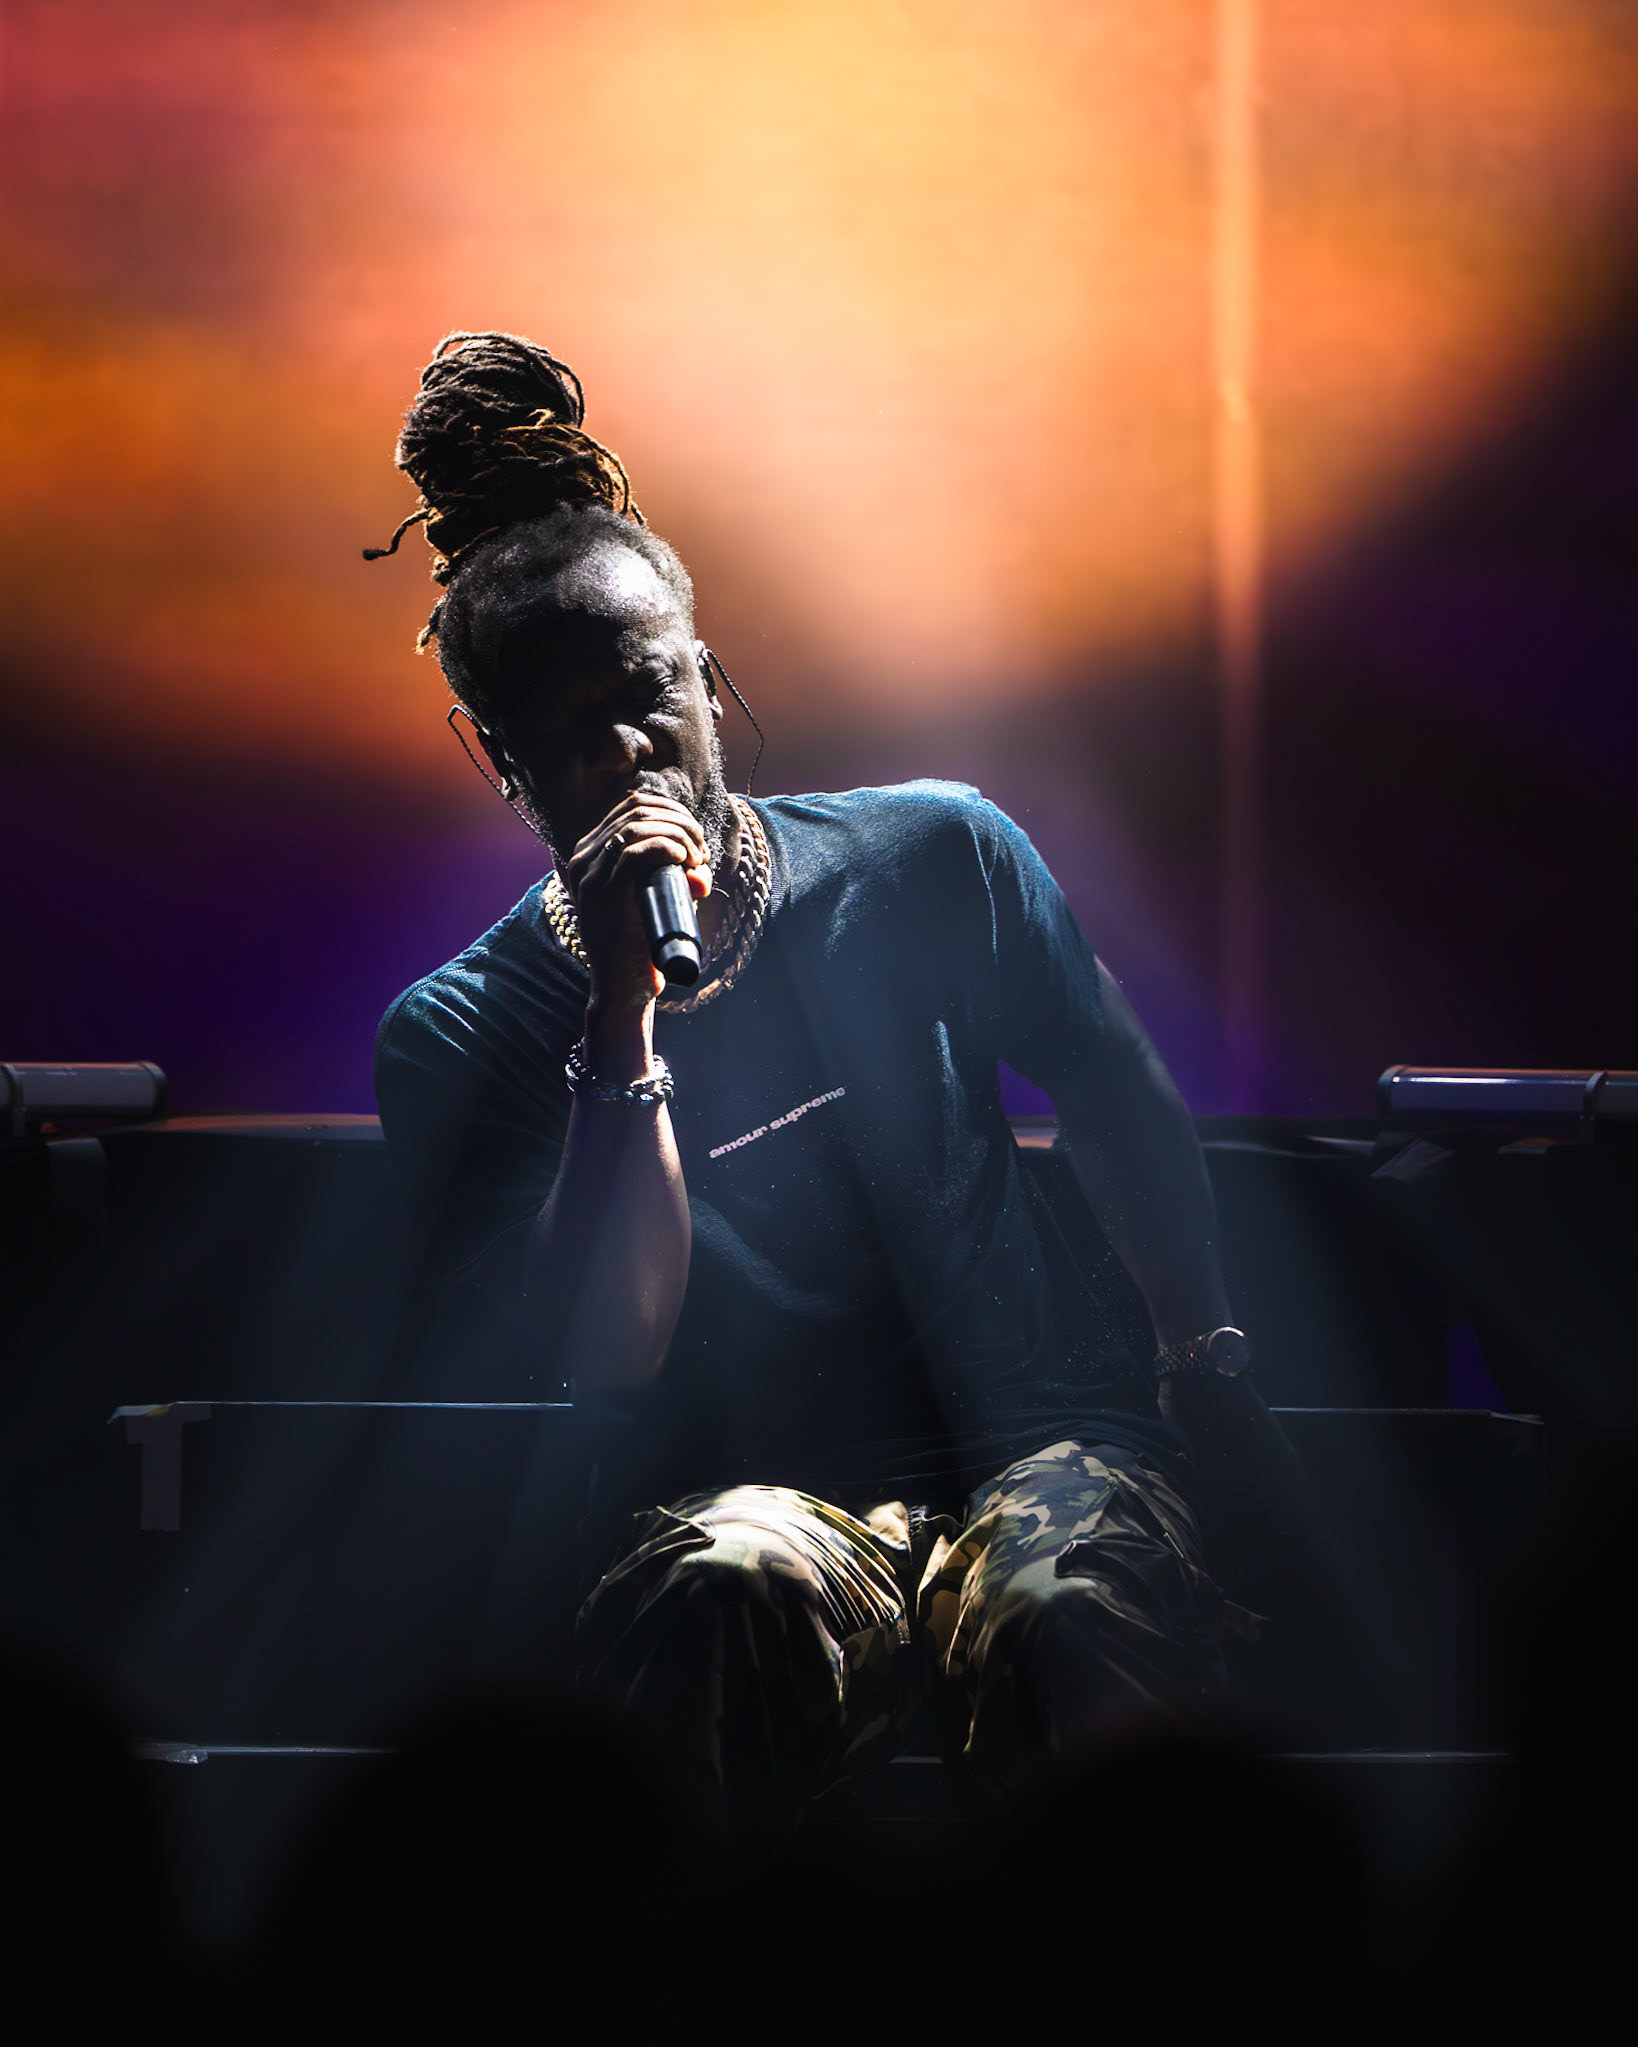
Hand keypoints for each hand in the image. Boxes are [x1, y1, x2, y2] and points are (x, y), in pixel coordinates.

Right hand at [566, 790, 711, 1014]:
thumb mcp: (658, 900)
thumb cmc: (642, 945)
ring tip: (697, 860)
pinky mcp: (602, 893)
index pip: (632, 805)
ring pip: (638, 825)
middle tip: (701, 852)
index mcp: (590, 853)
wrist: (623, 989)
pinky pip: (636, 851)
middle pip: (637, 809)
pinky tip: (684, 859)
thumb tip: (701, 868)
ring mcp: (588, 874)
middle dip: (680, 821)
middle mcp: (583, 858)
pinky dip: (667, 846)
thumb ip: (676, 877)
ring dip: (678, 833)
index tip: (695, 839)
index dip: (671, 811)